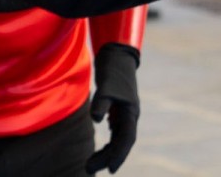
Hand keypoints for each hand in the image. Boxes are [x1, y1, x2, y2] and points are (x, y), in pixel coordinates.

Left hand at [86, 44, 139, 173]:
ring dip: (108, 151)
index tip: (110, 170)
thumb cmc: (112, 70)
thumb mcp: (106, 86)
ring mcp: (125, 111)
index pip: (126, 139)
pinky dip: (109, 141)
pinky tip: (102, 147)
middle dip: (108, 157)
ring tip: (92, 162)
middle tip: (89, 168)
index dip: (119, 155)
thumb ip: (101, 103)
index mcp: (130, 112)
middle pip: (121, 142)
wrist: (117, 54)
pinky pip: (116, 130)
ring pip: (119, 137)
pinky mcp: (119, 107)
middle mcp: (130, 114)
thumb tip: (95, 120)